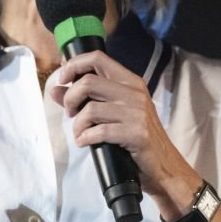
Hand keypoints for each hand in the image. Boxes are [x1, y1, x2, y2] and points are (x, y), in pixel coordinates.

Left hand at [50, 50, 190, 194]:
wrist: (164, 163)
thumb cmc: (137, 137)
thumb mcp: (114, 112)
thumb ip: (85, 99)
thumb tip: (56, 89)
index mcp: (131, 82)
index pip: (98, 58)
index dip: (74, 65)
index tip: (63, 80)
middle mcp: (135, 93)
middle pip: (88, 82)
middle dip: (70, 99)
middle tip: (70, 113)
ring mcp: (137, 113)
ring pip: (90, 109)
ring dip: (77, 125)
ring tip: (80, 133)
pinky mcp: (137, 133)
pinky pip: (100, 131)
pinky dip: (86, 138)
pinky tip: (86, 142)